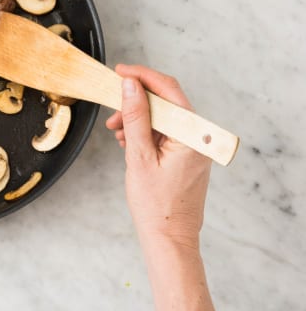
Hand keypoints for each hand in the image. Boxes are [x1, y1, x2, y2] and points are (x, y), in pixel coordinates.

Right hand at [105, 64, 211, 248]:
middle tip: (111, 112)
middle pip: (166, 102)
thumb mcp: (139, 156)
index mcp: (193, 134)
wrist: (169, 238)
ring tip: (117, 133)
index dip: (142, 77)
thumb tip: (130, 86)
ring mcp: (194, 146)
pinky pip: (165, 133)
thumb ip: (135, 117)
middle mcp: (199, 137)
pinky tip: (128, 142)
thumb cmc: (156, 205)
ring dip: (137, 119)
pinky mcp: (187, 155)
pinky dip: (145, 132)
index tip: (120, 72)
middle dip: (135, 102)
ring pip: (163, 117)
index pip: (168, 90)